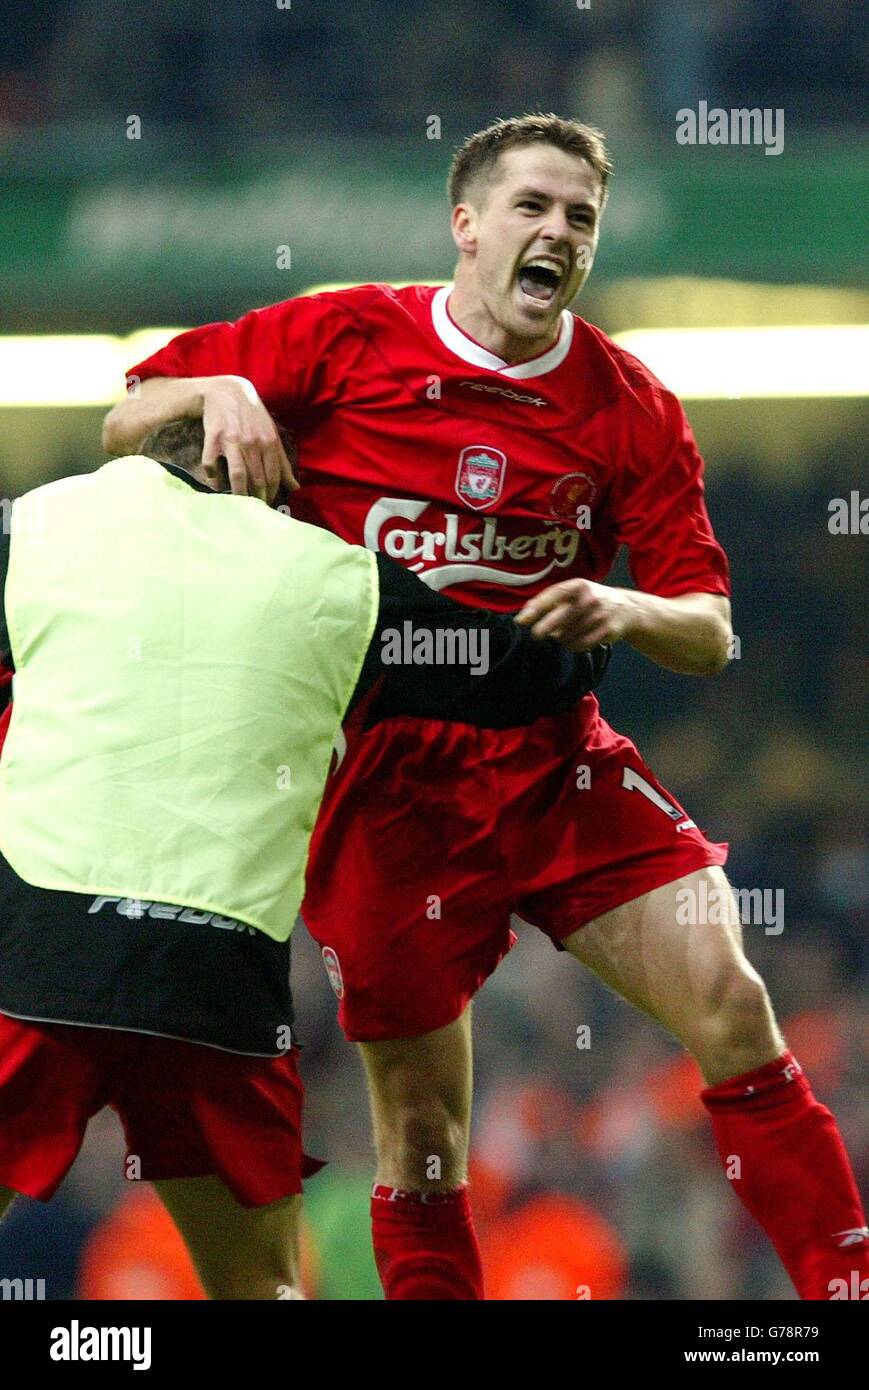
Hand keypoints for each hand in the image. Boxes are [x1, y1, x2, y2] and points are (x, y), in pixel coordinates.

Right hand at [201, 376, 297, 502]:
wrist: (228, 391)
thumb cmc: (253, 416)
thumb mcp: (272, 435)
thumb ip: (283, 462)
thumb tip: (295, 488)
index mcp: (269, 442)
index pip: (273, 478)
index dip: (270, 495)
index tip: (267, 505)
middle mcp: (253, 442)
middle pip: (257, 480)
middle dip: (256, 499)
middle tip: (253, 509)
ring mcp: (232, 440)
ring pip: (237, 475)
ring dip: (238, 494)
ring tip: (238, 503)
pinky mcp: (213, 437)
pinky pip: (211, 463)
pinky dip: (212, 478)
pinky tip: (215, 485)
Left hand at [515, 578, 635, 649]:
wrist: (627, 608)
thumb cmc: (590, 600)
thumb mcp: (573, 592)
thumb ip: (549, 600)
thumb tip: (522, 618)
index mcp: (579, 585)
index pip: (553, 595)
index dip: (536, 608)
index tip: (521, 621)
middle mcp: (590, 599)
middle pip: (559, 619)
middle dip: (543, 630)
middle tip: (535, 636)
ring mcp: (600, 616)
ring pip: (568, 636)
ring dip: (560, 639)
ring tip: (562, 636)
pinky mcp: (607, 631)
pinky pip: (580, 645)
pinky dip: (572, 646)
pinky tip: (573, 641)